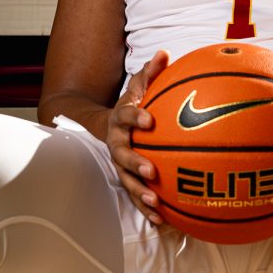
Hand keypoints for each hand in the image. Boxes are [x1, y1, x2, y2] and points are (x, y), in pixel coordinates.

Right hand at [105, 50, 168, 225]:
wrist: (107, 126)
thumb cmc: (132, 105)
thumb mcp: (138, 87)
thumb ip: (150, 73)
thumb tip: (165, 53)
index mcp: (120, 118)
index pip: (126, 115)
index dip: (136, 117)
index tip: (150, 120)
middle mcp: (117, 142)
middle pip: (122, 154)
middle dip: (136, 163)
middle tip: (152, 171)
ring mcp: (119, 164)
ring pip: (127, 180)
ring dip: (139, 192)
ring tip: (155, 202)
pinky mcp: (127, 179)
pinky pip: (135, 196)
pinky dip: (146, 209)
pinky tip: (163, 220)